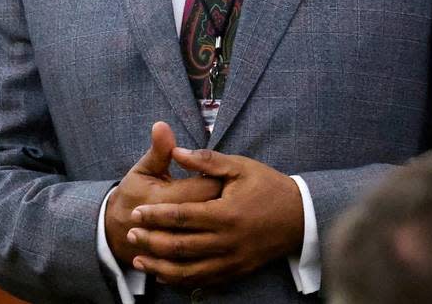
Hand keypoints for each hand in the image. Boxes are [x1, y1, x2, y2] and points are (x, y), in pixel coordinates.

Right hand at [105, 122, 221, 265]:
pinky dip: (218, 246)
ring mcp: (175, 247)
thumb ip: (158, 150)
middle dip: (228, 200)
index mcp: (164, 197)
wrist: (118, 233)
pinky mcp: (180, 262)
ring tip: (229, 214)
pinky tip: (221, 236)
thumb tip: (162, 125)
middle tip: (237, 193)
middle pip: (213, 211)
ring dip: (223, 224)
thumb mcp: (143, 170)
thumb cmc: (134, 195)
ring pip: (212, 236)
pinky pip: (206, 257)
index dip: (219, 178)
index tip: (229, 174)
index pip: (204, 186)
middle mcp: (171, 224)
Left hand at [125, 147, 303, 287]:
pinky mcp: (237, 271)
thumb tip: (176, 150)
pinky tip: (164, 275)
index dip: (156, 215)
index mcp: (227, 213)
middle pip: (180, 246)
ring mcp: (233, 260)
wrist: (301, 216)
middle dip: (151, 241)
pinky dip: (181, 280)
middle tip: (130, 233)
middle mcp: (228, 241)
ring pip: (189, 270)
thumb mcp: (240, 166)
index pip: (182, 217)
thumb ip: (206, 161)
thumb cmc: (268, 187)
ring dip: (160, 266)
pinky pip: (203, 281)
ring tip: (139, 258)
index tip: (136, 212)